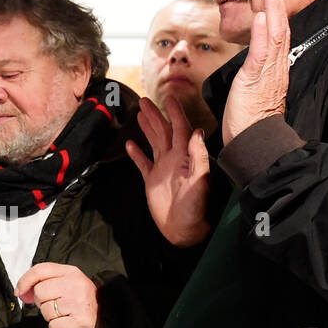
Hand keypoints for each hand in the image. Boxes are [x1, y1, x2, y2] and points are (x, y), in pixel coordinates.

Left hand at [14, 263, 99, 327]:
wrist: (104, 320)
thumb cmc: (83, 302)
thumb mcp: (70, 283)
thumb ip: (48, 281)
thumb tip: (22, 290)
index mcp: (71, 273)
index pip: (40, 270)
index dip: (25, 280)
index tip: (20, 291)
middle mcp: (75, 285)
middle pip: (39, 292)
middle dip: (41, 302)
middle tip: (54, 304)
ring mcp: (77, 304)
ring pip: (45, 310)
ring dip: (50, 316)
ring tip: (64, 314)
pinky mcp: (77, 322)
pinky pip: (53, 326)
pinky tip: (67, 323)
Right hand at [126, 94, 211, 245]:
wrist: (183, 230)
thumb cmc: (195, 207)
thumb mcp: (199, 181)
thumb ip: (198, 156)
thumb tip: (197, 131)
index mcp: (185, 156)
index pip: (180, 128)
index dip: (175, 113)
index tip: (169, 98)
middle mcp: (174, 159)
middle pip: (164, 131)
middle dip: (155, 115)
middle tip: (144, 101)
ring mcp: (162, 169)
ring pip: (153, 142)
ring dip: (147, 128)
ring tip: (139, 114)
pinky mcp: (152, 181)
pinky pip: (143, 163)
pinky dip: (136, 154)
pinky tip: (129, 144)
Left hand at [224, 0, 290, 143]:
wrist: (255, 140)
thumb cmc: (251, 118)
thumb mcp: (254, 86)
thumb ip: (257, 68)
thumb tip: (254, 56)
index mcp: (275, 65)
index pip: (276, 29)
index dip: (275, 6)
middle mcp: (277, 64)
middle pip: (279, 23)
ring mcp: (269, 70)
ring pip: (274, 31)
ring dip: (271, 6)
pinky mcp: (257, 78)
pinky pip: (262, 51)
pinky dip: (262, 32)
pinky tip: (261, 15)